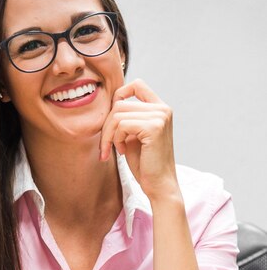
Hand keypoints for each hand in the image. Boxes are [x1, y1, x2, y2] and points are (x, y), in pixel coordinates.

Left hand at [99, 79, 179, 201]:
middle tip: (106, 145)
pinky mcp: (154, 127)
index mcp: (159, 108)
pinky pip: (121, 125)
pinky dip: (116, 139)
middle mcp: (163, 109)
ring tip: (116, 149)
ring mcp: (160, 116)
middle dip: (107, 125)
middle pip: (119, 103)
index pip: (136, 84)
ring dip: (109, 134)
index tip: (112, 119)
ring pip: (117, 114)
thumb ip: (126, 117)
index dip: (118, 96)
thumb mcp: (132, 134)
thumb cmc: (144, 162)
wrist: (159, 184)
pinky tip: (123, 151)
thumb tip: (110, 101)